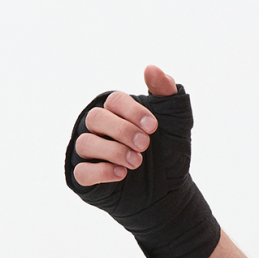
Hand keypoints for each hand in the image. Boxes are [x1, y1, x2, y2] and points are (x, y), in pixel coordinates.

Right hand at [72, 65, 176, 185]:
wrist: (170, 190)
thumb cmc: (170, 152)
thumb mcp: (177, 121)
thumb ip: (167, 93)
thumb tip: (151, 67)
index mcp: (119, 112)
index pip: (114, 100)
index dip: (132, 111)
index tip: (154, 127)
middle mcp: (100, 129)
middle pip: (96, 118)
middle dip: (122, 130)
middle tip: (145, 145)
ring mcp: (91, 154)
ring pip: (85, 143)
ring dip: (112, 151)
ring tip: (136, 162)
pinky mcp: (87, 179)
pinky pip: (81, 172)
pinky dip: (101, 171)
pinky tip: (122, 174)